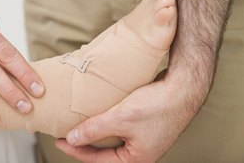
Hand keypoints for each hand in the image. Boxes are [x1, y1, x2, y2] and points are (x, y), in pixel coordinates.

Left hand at [56, 71, 205, 162]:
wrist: (183, 87)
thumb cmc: (157, 105)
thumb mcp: (121, 118)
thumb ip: (95, 130)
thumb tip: (73, 138)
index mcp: (136, 159)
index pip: (98, 160)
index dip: (76, 151)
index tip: (60, 141)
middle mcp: (140, 152)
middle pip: (105, 153)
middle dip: (85, 144)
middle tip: (67, 135)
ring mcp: (143, 139)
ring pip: (112, 140)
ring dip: (96, 133)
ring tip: (79, 125)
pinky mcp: (144, 126)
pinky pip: (120, 129)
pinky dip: (107, 123)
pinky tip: (98, 114)